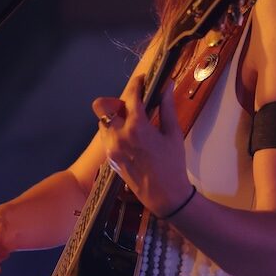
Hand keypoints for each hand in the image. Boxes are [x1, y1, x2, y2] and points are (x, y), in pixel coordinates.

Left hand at [92, 75, 190, 217]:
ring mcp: (111, 147)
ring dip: (114, 117)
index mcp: (138, 127)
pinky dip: (114, 131)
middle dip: (116, 101)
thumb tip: (168, 85)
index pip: (131, 95)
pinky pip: (105, 136)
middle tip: (132, 106)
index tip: (143, 80)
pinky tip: (131, 137)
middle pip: (102, 105)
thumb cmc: (173, 163)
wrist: (165, 195)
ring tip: (133, 123)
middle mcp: (119, 135)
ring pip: (102, 122)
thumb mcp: (173, 133)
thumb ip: (167, 107)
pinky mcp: (109, 158)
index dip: (137, 84)